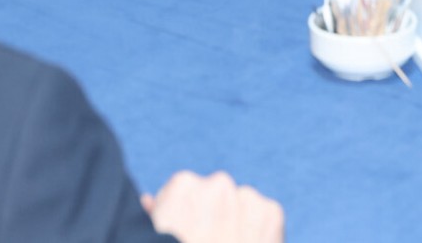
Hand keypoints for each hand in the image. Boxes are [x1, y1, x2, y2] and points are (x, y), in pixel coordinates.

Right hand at [143, 171, 283, 242]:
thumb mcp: (159, 237)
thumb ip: (156, 218)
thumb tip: (150, 202)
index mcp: (182, 186)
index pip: (182, 191)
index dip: (183, 218)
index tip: (185, 238)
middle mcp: (216, 184)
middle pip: (214, 196)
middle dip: (212, 218)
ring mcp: (247, 197)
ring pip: (240, 205)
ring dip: (236, 224)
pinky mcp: (271, 213)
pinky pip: (263, 217)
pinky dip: (258, 233)